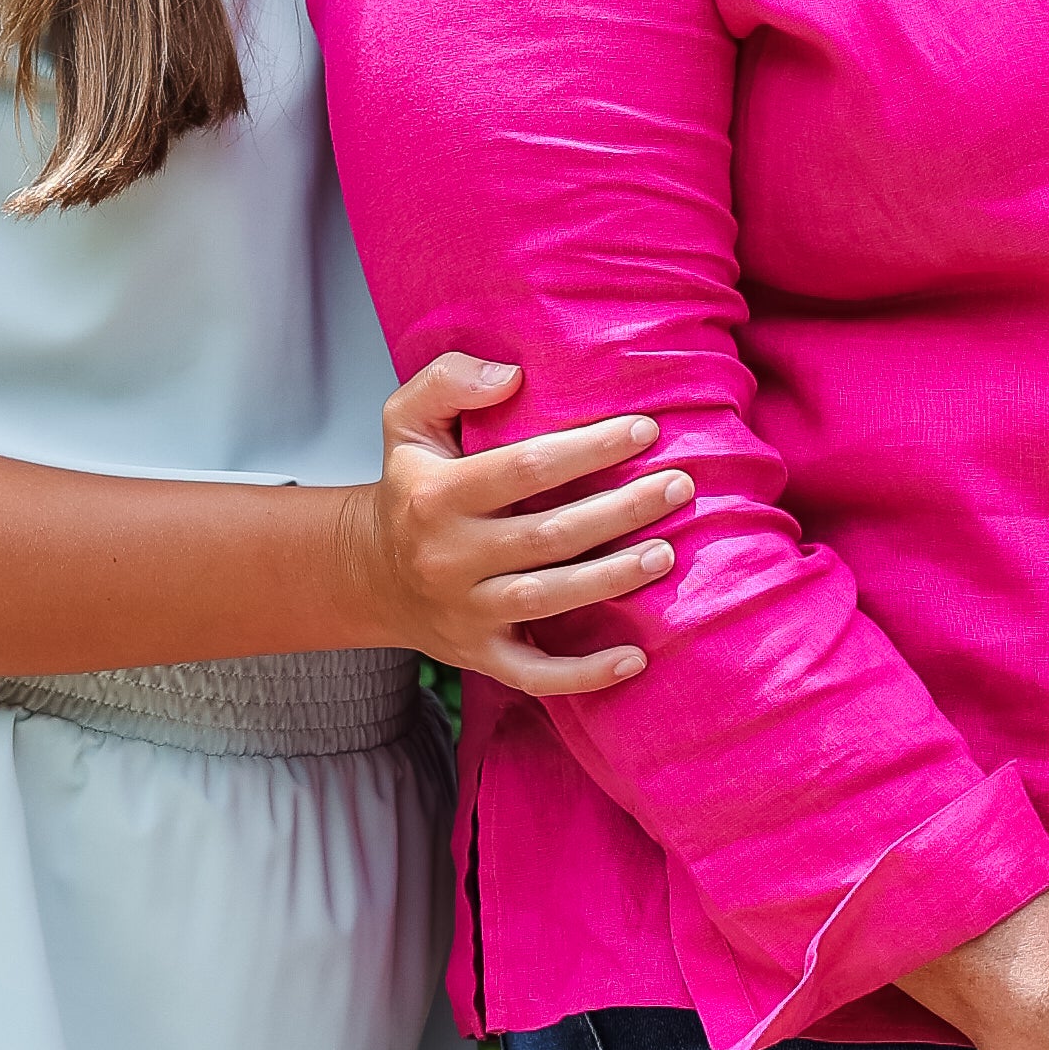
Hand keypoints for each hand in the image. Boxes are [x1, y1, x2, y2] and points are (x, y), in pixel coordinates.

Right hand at [337, 353, 686, 692]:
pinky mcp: (479, 655)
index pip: (523, 467)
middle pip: (548, 535)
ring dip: (612, 579)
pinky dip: (584, 674)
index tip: (645, 429)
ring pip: (546, 599)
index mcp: (434, 496)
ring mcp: (463, 612)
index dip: (589, 448)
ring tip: (668, 552)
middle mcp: (447, 558)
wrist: (369, 574)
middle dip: (620, 510)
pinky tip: (635, 659)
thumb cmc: (412, 485)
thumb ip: (448, 381)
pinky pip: (533, 674)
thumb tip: (511, 375)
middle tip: (679, 486)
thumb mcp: (407, 421)